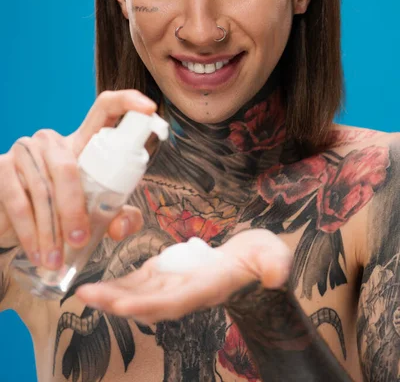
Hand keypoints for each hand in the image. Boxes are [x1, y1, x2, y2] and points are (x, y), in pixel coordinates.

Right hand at [0, 90, 155, 268]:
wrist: (14, 218)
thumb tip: (122, 224)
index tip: (149, 108)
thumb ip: (117, 216)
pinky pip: (19, 200)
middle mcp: (54, 140)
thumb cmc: (62, 208)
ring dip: (50, 230)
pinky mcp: (2, 166)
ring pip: (42, 189)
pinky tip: (38, 253)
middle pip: (67, 166)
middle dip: (75, 208)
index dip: (128, 102)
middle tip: (81, 239)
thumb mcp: (95, 213)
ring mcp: (26, 149)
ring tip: (56, 259)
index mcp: (84, 142)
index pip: (106, 108)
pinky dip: (29, 233)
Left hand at [76, 229, 291, 324]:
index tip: (121, 305)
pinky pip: (140, 281)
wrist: (253, 266)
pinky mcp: (169, 274)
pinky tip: (99, 282)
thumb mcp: (274, 258)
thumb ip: (274, 265)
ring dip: (111, 294)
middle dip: (117, 301)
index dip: (147, 303)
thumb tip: (276, 274)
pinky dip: (119, 282)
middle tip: (85, 295)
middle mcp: (186, 293)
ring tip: (82, 291)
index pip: (174, 302)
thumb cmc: (264, 262)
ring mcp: (175, 285)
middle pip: (147, 302)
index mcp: (207, 288)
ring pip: (138, 293)